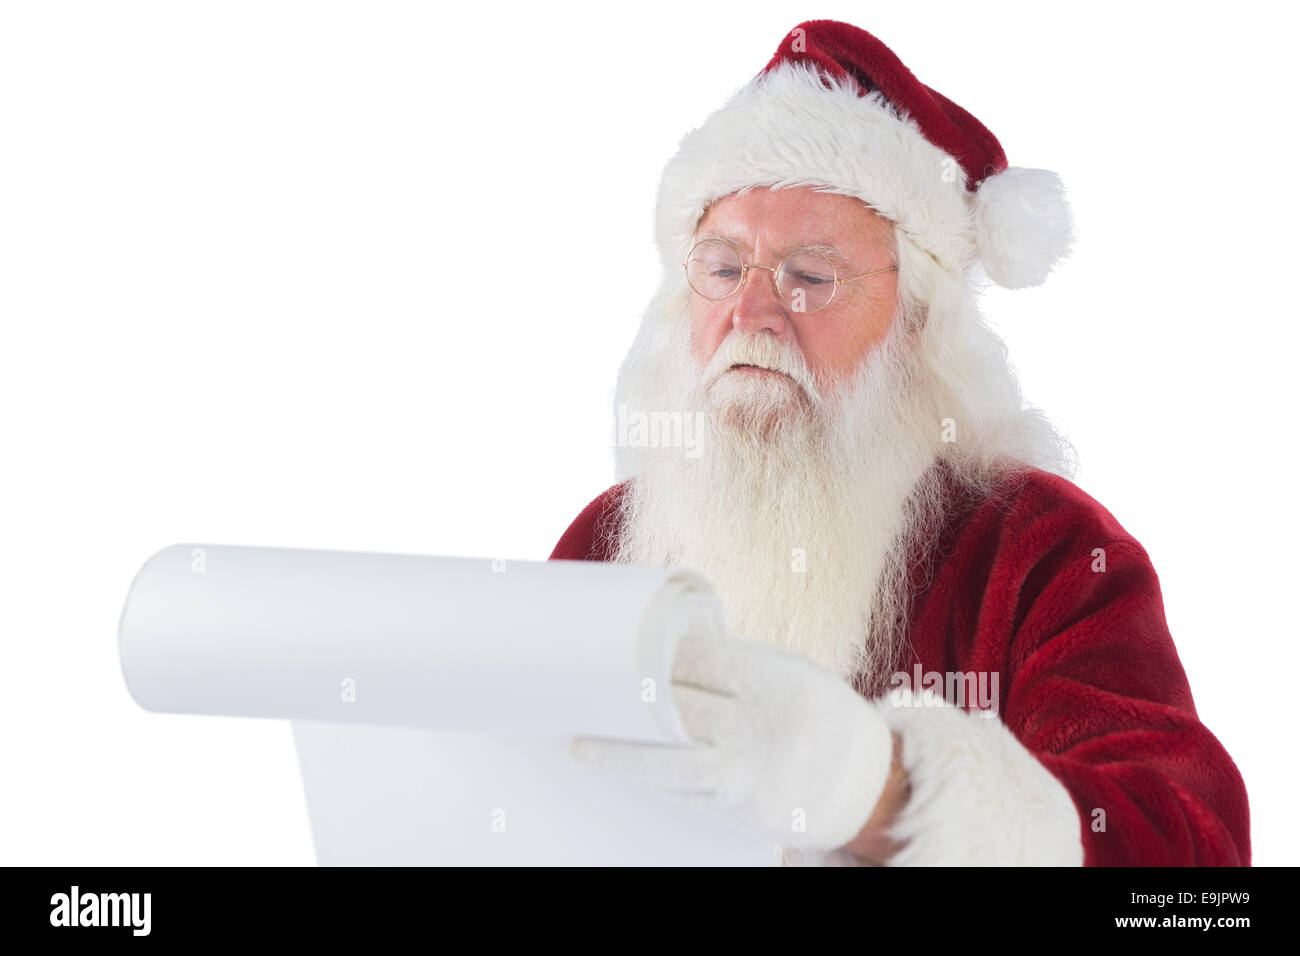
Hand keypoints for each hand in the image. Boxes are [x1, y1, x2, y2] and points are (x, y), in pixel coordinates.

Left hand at [569, 634, 894, 849]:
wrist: (865, 783)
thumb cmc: (818, 715)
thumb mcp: (792, 674)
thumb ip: (738, 665)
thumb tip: (671, 648)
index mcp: (775, 683)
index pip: (701, 663)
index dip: (657, 657)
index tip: (619, 649)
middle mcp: (759, 729)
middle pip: (679, 709)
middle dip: (630, 699)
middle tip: (582, 687)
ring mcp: (747, 774)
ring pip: (670, 762)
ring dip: (619, 753)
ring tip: (577, 745)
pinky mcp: (738, 809)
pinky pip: (684, 792)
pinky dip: (649, 779)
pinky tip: (619, 769)